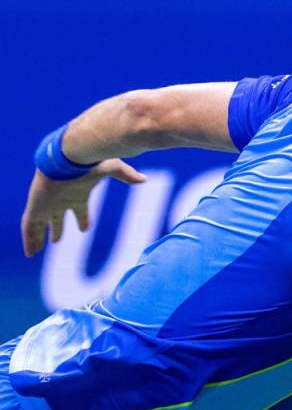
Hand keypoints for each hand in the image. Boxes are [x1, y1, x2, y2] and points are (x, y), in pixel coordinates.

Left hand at [20, 159, 147, 257]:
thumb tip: (145, 179)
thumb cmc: (87, 162)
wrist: (64, 156)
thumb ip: (126, 175)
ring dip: (38, 237)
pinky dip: (29, 240)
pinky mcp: (35, 208)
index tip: (85, 229)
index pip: (80, 210)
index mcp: (77, 194)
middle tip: (56, 240)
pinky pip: (30, 228)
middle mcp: (60, 201)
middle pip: (57, 218)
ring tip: (34, 251)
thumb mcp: (111, 168)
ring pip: (40, 224)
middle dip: (57, 229)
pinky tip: (30, 252)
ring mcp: (46, 205)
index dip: (83, 220)